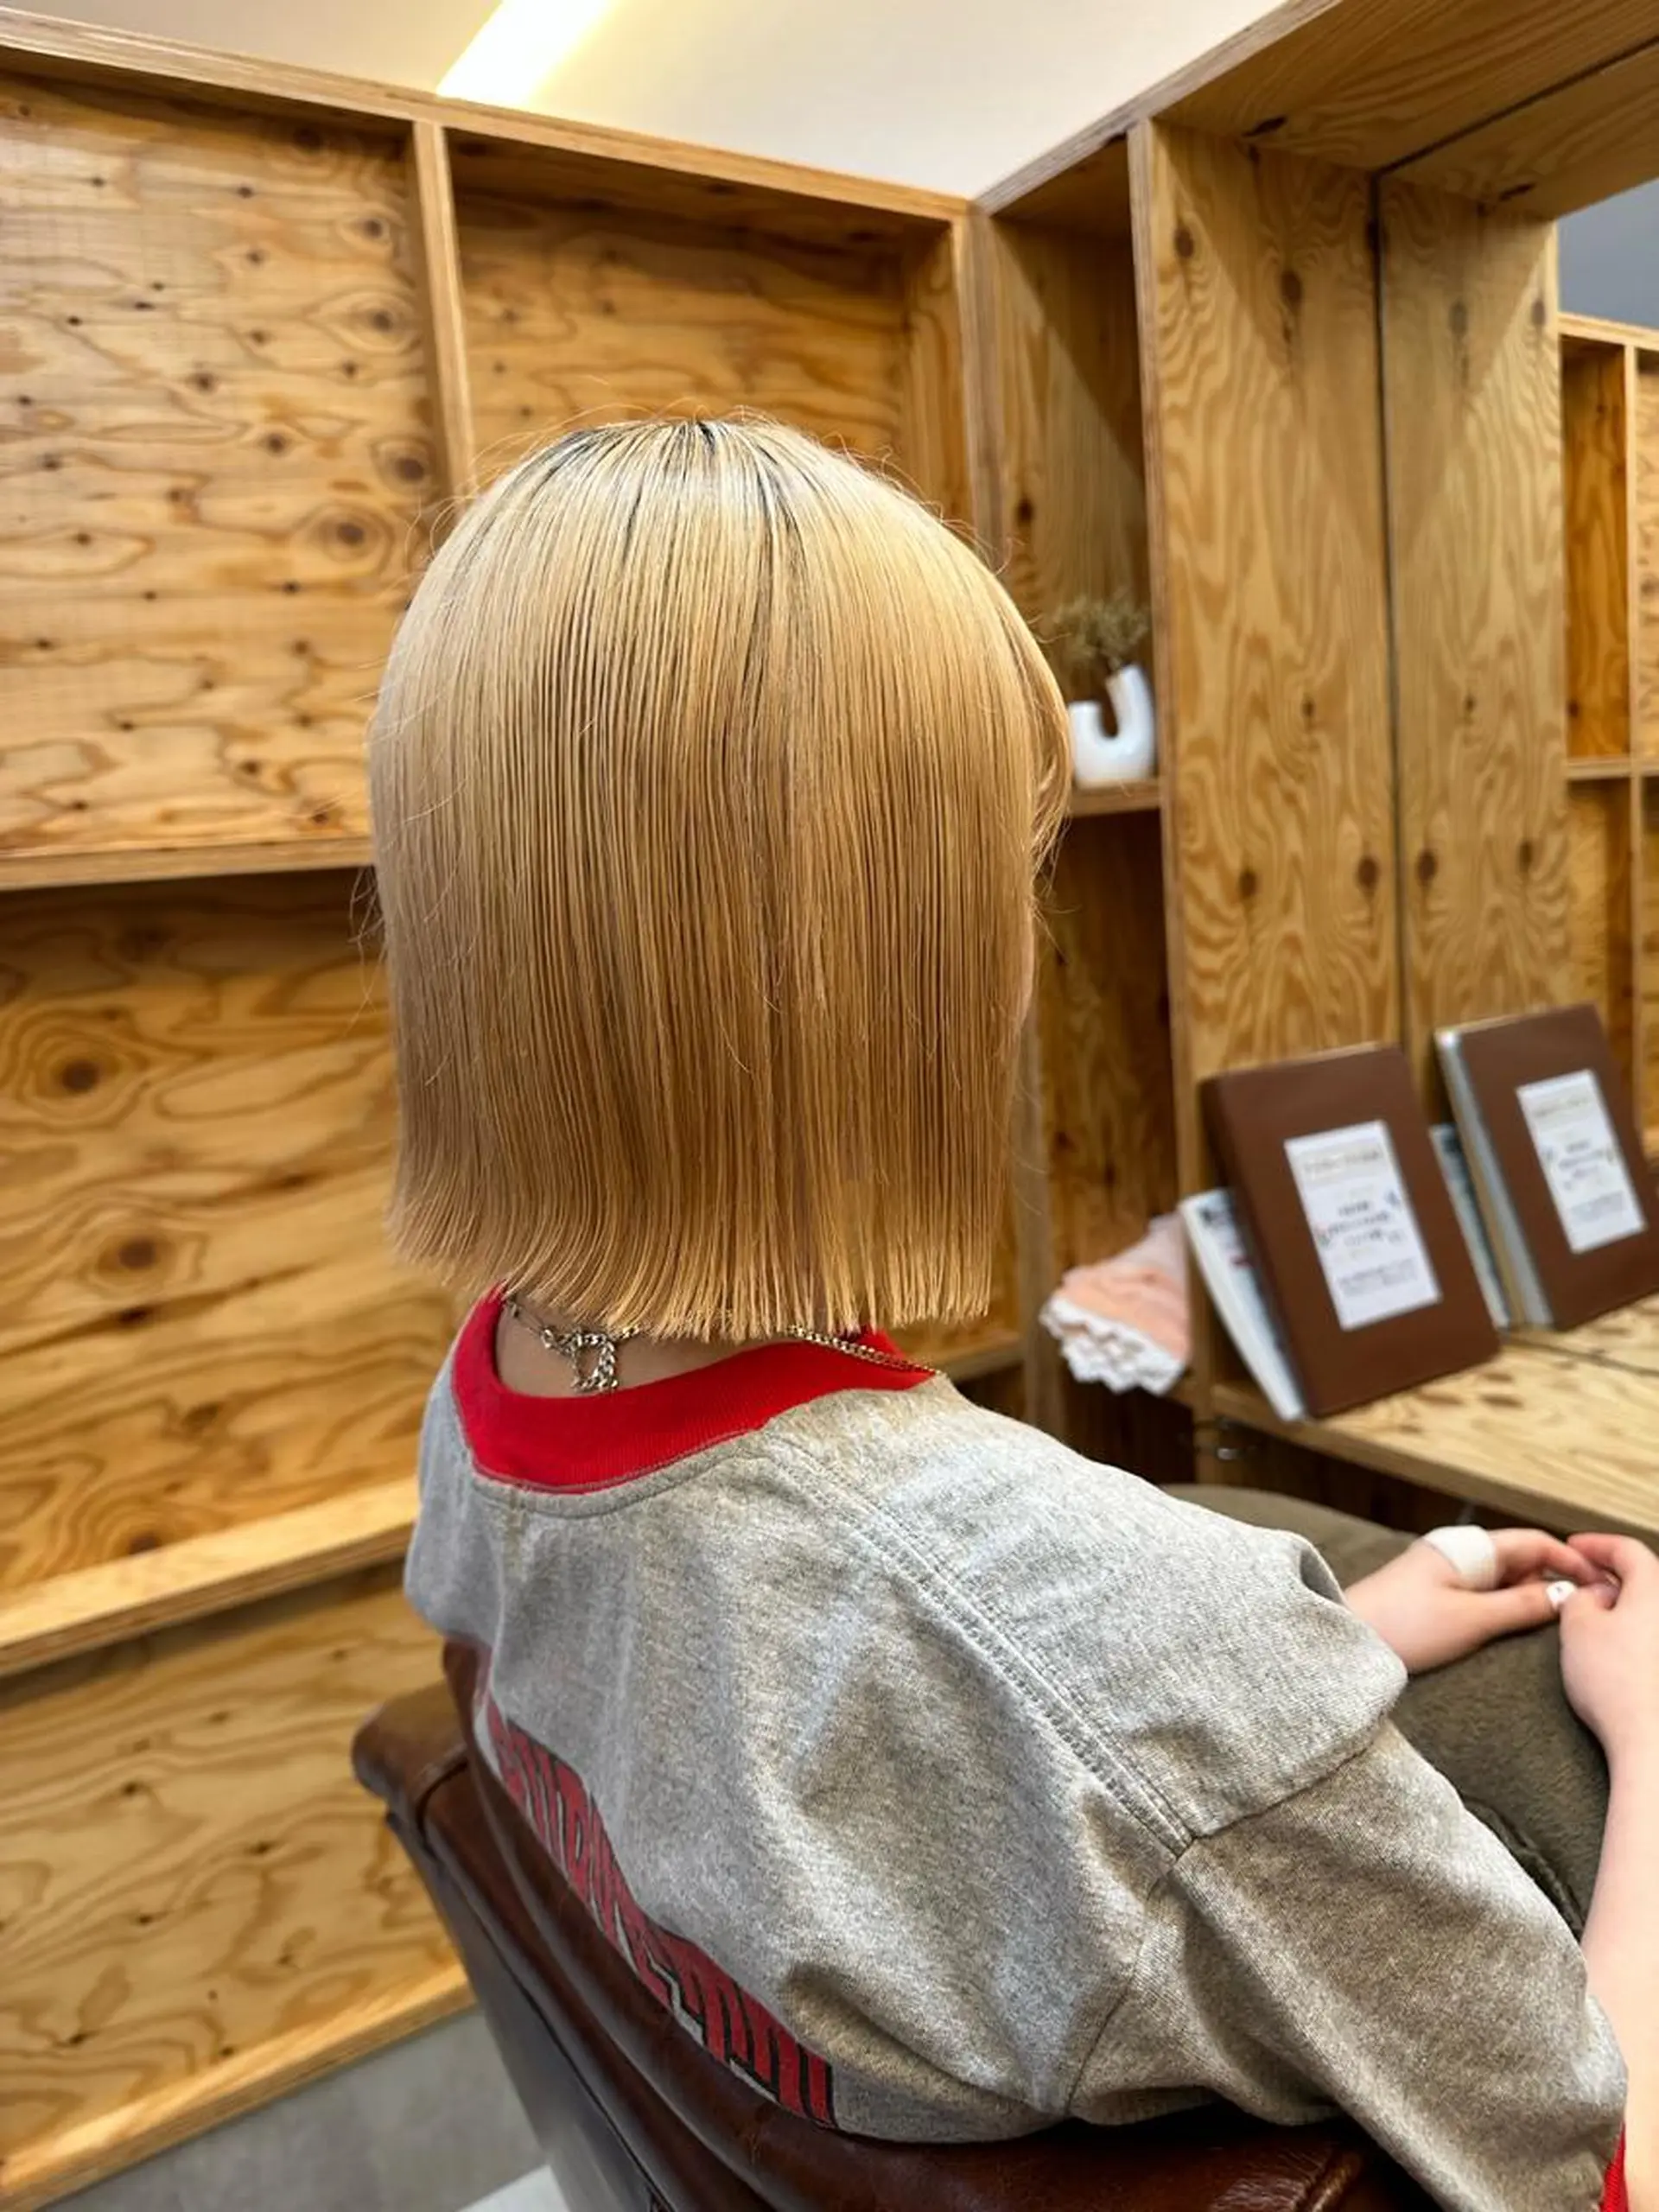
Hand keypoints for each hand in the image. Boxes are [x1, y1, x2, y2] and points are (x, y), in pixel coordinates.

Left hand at [1345, 1528, 1596, 1674]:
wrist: (1345, 1642)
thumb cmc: (1402, 1626)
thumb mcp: (1471, 1620)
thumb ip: (1521, 1607)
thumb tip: (1564, 1596)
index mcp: (1466, 1548)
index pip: (1531, 1542)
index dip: (1567, 1560)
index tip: (1594, 1584)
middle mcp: (1456, 1555)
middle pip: (1519, 1559)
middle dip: (1551, 1580)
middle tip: (1578, 1610)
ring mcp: (1444, 1575)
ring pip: (1502, 1580)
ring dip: (1528, 1596)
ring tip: (1552, 1623)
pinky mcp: (1433, 1597)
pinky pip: (1482, 1595)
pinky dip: (1505, 1607)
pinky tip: (1513, 1627)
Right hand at [1558, 1533, 1658, 1766]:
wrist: (1652, 1744)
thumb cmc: (1618, 1685)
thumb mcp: (1577, 1628)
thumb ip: (1580, 1598)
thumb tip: (1594, 1595)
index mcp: (1655, 1589)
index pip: (1628, 1550)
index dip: (1597, 1545)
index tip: (1575, 1547)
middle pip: (1648, 1579)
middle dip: (1614, 1578)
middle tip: (1584, 1585)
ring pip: (1652, 1612)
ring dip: (1627, 1609)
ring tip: (1597, 1624)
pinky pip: (1654, 1640)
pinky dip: (1640, 1637)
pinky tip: (1619, 1656)